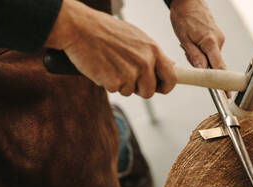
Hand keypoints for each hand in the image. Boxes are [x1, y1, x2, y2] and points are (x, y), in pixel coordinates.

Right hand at [46, 0, 175, 97]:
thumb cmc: (107, 31)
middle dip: (139, 88)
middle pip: (149, 91)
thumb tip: (165, 67)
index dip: (165, 86)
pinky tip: (102, 67)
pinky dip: (108, 83)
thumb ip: (151, 54)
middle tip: (126, 75)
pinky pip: (114, 90)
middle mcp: (144, 63)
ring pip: (130, 92)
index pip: (171, 77)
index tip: (160, 89)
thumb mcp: (137, 38)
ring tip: (111, 65)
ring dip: (121, 83)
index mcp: (153, 50)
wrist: (81, 28)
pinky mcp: (113, 82)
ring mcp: (129, 74)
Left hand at [170, 0, 229, 96]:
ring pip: (210, 57)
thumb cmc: (184, 16)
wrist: (188, 0)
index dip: (222, 83)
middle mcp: (219, 40)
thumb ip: (194, 57)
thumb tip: (202, 72)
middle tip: (188, 51)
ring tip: (188, 42)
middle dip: (201, 65)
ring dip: (199, 56)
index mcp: (210, 42)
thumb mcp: (184, 39)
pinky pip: (210, 50)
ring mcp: (219, 38)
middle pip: (213, 63)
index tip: (227, 94)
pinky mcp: (217, 37)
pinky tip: (192, 40)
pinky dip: (201, 50)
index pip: (219, 67)